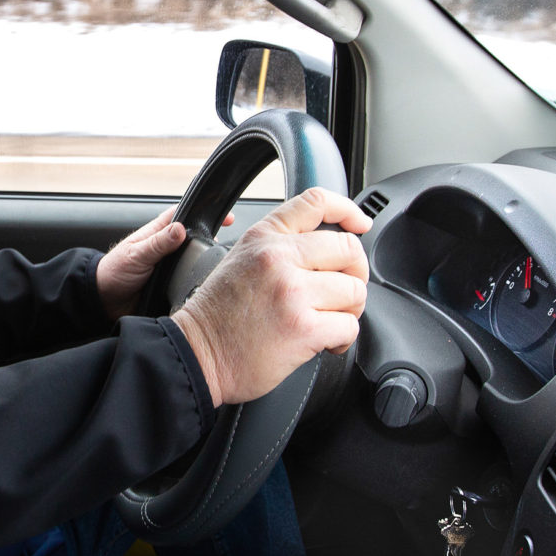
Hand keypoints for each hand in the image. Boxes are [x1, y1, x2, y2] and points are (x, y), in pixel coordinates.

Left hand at [96, 208, 234, 320]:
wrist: (103, 300)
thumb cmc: (114, 271)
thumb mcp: (136, 254)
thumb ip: (157, 243)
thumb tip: (180, 229)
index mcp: (159, 233)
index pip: (186, 216)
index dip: (205, 214)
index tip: (228, 218)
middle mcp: (168, 249)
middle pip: (197, 240)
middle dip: (213, 242)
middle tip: (230, 249)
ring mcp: (172, 268)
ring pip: (196, 263)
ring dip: (207, 266)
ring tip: (225, 270)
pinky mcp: (172, 287)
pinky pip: (190, 284)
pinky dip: (199, 285)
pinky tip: (210, 289)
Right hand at [170, 188, 370, 406]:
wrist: (197, 354)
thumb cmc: (217, 315)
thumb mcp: (241, 259)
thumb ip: (279, 246)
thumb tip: (327, 251)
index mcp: (264, 237)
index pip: (316, 201)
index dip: (348, 210)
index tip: (359, 225)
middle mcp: (278, 258)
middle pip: (348, 248)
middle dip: (355, 274)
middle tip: (343, 293)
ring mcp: (292, 292)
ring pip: (355, 291)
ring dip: (349, 310)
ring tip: (329, 321)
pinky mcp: (303, 328)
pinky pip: (350, 326)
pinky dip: (343, 338)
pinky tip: (325, 342)